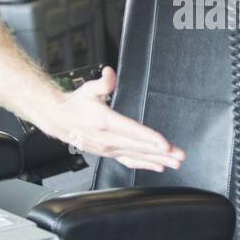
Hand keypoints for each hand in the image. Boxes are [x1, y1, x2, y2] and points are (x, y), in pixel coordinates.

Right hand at [36, 66, 185, 171]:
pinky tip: (158, 166)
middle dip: (162, 152)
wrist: (59, 120)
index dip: (150, 138)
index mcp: (105, 122)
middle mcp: (108, 139)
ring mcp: (109, 148)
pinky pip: (130, 161)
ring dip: (158, 160)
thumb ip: (103, 82)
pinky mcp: (109, 153)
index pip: (131, 131)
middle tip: (179, 155)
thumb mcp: (88, 89)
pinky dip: (144, 165)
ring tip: (175, 163)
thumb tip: (110, 73)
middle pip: (139, 147)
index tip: (165, 144)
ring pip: (137, 156)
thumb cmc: (75, 105)